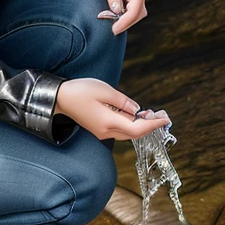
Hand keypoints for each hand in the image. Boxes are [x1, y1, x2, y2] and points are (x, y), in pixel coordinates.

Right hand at [55, 78, 170, 141]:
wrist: (59, 98)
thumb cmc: (79, 91)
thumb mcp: (104, 91)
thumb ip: (123, 102)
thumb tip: (137, 110)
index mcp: (108, 122)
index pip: (138, 128)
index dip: (154, 124)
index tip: (165, 119)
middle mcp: (106, 131)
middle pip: (134, 133)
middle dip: (149, 125)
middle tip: (161, 114)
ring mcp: (101, 132)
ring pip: (127, 133)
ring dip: (140, 125)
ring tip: (150, 113)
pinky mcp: (98, 129)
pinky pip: (119, 130)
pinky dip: (129, 124)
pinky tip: (133, 115)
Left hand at [95, 0, 149, 35]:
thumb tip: (116, 12)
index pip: (135, 10)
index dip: (125, 22)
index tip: (114, 29)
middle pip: (139, 13)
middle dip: (126, 22)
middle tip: (111, 28)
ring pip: (137, 11)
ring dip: (126, 18)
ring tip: (111, 21)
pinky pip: (134, 6)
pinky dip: (126, 12)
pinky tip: (114, 14)